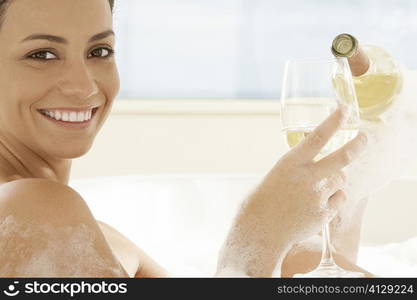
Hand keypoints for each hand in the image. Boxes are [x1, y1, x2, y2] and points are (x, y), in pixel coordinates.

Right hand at [216, 107, 367, 276]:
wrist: (259, 233)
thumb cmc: (259, 204)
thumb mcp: (274, 177)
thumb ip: (295, 170)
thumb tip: (308, 167)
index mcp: (290, 164)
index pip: (317, 137)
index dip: (333, 121)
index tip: (344, 109)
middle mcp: (307, 177)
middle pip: (342, 157)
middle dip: (357, 145)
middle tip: (365, 138)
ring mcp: (317, 197)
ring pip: (341, 180)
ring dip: (336, 179)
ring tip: (321, 186)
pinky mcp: (323, 214)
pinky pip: (338, 200)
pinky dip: (333, 199)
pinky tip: (319, 204)